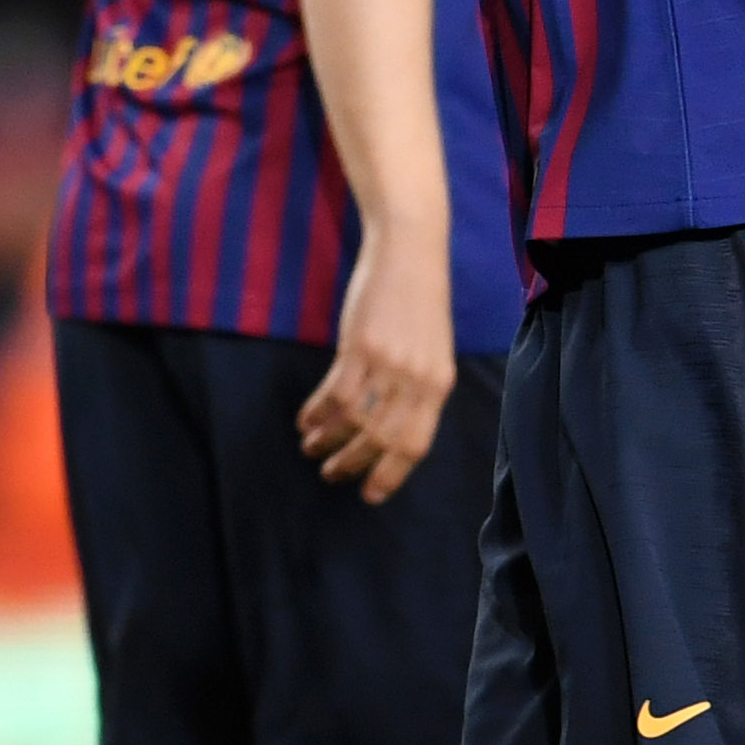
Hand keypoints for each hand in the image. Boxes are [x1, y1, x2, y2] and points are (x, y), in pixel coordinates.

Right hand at [296, 233, 459, 502]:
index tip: (370, 494)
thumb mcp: (431, 349)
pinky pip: (335, 393)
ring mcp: (389, 362)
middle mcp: (417, 379)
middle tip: (331, 474)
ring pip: (354, 421)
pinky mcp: (360, 345)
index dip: (391, 475)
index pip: (415, 445)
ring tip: (311, 448)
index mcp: (439, 384)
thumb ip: (416, 388)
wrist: (411, 250)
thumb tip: (388, 430)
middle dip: (353, 464)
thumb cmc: (419, 300)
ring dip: (328, 441)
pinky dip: (316, 412)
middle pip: (382, 440)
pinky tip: (305, 419)